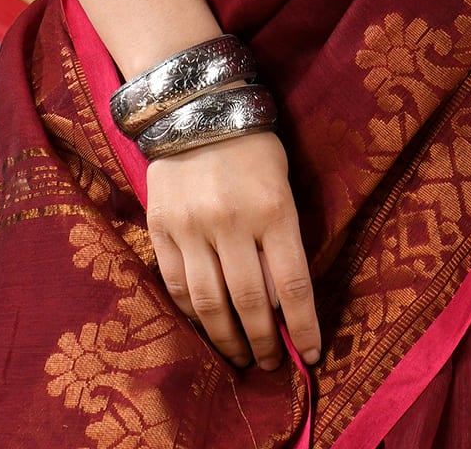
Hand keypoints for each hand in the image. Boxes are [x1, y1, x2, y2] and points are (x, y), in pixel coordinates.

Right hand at [146, 130, 321, 373]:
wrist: (197, 106)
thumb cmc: (253, 147)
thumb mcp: (281, 186)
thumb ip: (281, 241)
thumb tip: (280, 307)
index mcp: (273, 209)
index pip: (292, 286)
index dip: (302, 329)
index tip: (309, 357)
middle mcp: (232, 221)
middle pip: (250, 302)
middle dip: (264, 343)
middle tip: (271, 364)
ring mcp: (192, 225)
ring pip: (210, 303)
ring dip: (227, 339)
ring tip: (241, 356)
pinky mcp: (161, 226)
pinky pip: (177, 284)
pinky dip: (193, 313)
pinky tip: (206, 325)